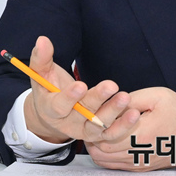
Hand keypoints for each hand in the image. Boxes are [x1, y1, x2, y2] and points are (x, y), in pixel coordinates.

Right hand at [23, 36, 140, 143]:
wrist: (54, 113)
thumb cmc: (49, 89)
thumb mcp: (42, 74)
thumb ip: (41, 58)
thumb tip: (42, 40)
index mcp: (50, 109)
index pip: (59, 106)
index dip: (70, 97)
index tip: (81, 85)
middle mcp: (67, 123)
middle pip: (82, 114)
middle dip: (98, 99)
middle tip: (112, 85)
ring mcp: (83, 131)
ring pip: (98, 125)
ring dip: (113, 113)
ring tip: (125, 98)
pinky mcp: (97, 135)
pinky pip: (110, 134)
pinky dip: (123, 127)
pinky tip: (134, 114)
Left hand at [86, 87, 175, 170]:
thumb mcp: (158, 96)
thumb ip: (132, 98)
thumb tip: (111, 102)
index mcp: (142, 132)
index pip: (106, 132)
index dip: (95, 122)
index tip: (94, 110)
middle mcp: (138, 152)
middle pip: (101, 149)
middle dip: (92, 135)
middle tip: (91, 120)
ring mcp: (138, 162)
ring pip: (105, 160)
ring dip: (96, 146)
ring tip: (97, 130)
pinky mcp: (140, 167)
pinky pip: (114, 166)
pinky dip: (105, 155)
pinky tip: (107, 140)